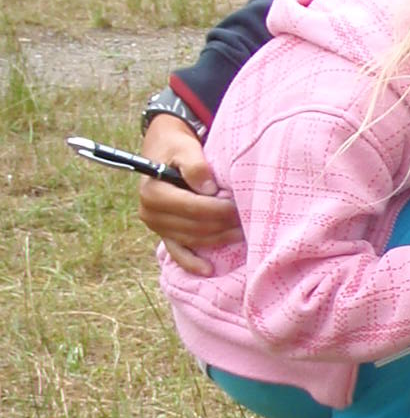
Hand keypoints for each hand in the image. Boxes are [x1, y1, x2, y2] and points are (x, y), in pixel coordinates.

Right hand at [137, 116, 238, 271]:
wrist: (164, 150)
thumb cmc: (176, 147)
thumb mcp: (185, 148)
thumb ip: (195, 166)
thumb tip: (209, 189)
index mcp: (152, 193)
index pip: (193, 208)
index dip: (219, 209)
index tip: (241, 205)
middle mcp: (150, 213)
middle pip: (196, 226)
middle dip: (224, 224)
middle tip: (250, 219)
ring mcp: (157, 227)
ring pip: (193, 239)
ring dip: (219, 238)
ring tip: (243, 233)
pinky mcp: (164, 234)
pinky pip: (178, 252)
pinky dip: (192, 263)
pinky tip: (209, 270)